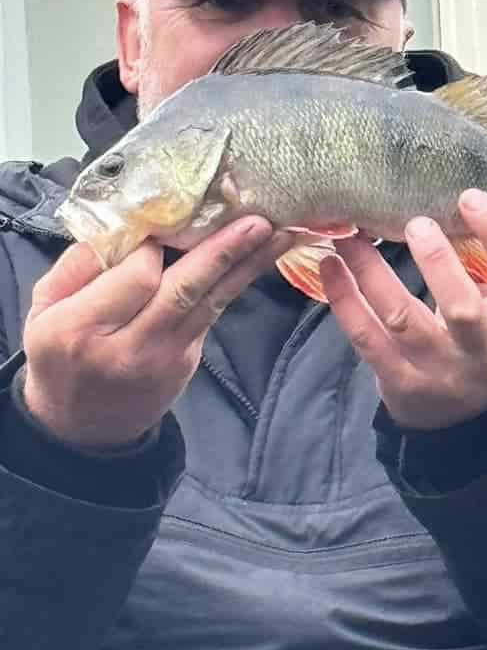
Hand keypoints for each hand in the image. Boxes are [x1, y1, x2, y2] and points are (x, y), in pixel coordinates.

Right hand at [23, 218, 293, 447]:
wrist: (82, 429)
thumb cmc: (59, 355)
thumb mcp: (44, 308)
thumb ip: (79, 265)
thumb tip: (126, 225)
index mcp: (81, 330)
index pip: (136, 278)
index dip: (155, 246)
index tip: (165, 222)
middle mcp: (130, 347)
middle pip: (184, 291)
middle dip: (224, 252)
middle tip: (259, 220)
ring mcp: (166, 358)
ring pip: (211, 302)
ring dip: (248, 265)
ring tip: (278, 233)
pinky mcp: (190, 361)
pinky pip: (212, 313)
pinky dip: (235, 282)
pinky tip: (259, 256)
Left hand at [319, 190, 486, 428]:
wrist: (471, 420)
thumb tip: (458, 200)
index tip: (470, 196)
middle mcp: (482, 351)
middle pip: (461, 308)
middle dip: (436, 261)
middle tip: (414, 223)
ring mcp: (439, 372)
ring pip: (401, 319)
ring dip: (372, 272)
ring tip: (350, 237)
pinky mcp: (400, 383)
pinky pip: (366, 337)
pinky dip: (344, 299)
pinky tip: (330, 267)